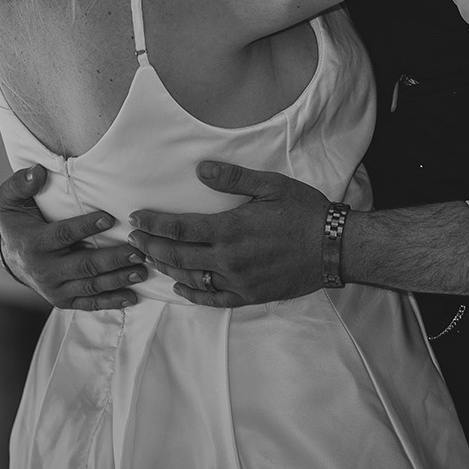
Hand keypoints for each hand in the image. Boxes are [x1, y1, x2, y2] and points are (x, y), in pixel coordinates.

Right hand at [0, 165, 146, 311]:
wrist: (11, 258)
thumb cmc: (18, 223)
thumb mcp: (11, 201)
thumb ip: (20, 184)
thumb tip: (37, 171)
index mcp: (34, 243)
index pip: (63, 235)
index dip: (86, 227)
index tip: (109, 218)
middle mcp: (45, 269)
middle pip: (84, 265)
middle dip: (113, 259)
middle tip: (138, 252)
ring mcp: (54, 288)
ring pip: (90, 285)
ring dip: (118, 280)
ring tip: (141, 272)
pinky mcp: (62, 300)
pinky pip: (89, 303)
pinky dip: (110, 301)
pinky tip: (131, 296)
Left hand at [128, 161, 330, 307]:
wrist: (334, 248)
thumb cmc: (304, 212)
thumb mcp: (271, 185)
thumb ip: (233, 178)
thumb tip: (201, 169)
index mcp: (230, 229)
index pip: (179, 228)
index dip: (153, 224)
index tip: (136, 219)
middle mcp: (229, 259)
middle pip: (177, 255)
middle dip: (151, 246)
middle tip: (133, 240)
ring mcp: (238, 280)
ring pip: (191, 278)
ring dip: (167, 267)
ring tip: (151, 257)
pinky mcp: (249, 295)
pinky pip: (214, 299)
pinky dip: (193, 294)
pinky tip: (180, 286)